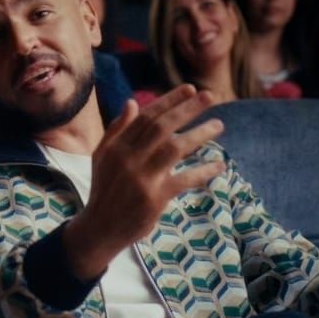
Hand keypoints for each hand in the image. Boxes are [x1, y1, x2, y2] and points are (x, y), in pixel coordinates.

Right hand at [62, 85, 226, 280]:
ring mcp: (142, 178)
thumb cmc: (104, 190)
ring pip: (175, 148)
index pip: (146, 116)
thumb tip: (132, 102)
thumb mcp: (102, 156)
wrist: (99, 228)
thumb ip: (116, 129)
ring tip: (219, 125)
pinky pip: (184, 180)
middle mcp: (128, 158)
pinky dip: (203, 172)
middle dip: (188, 109)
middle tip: (211, 96)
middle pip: (162, 127)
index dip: (169, 101)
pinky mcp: (154, 198)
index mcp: (116, 146)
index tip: (190, 89)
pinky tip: (219, 165)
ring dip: (199, 135)